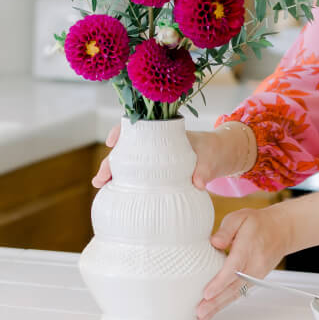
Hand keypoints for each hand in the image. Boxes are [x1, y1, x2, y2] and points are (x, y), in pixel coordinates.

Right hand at [91, 123, 248, 188]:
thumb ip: (205, 169)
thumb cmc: (212, 152)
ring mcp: (153, 159)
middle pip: (126, 148)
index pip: (137, 126)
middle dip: (110, 161)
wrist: (218, 158)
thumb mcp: (210, 158)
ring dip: (113, 173)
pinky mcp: (156, 173)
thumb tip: (198, 183)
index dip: (121, 131)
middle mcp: (155, 144)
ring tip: (101, 186)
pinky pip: (137, 176)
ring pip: (127, 162)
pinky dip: (125, 183)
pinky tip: (115, 193)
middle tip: (100, 179)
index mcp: (165, 132)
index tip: (112, 142)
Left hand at [196, 206, 290, 319]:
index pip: (234, 268)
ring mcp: (256, 274)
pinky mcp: (255, 280)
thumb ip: (226, 229)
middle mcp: (255, 264)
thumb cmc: (258, 223)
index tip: (207, 293)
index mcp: (249, 247)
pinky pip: (240, 293)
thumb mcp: (240, 217)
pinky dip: (226, 303)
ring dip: (219, 306)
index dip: (220, 282)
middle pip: (234, 286)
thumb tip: (214, 242)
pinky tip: (214, 310)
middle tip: (200, 312)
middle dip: (216, 301)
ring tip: (203, 316)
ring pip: (237, 293)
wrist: (281, 230)